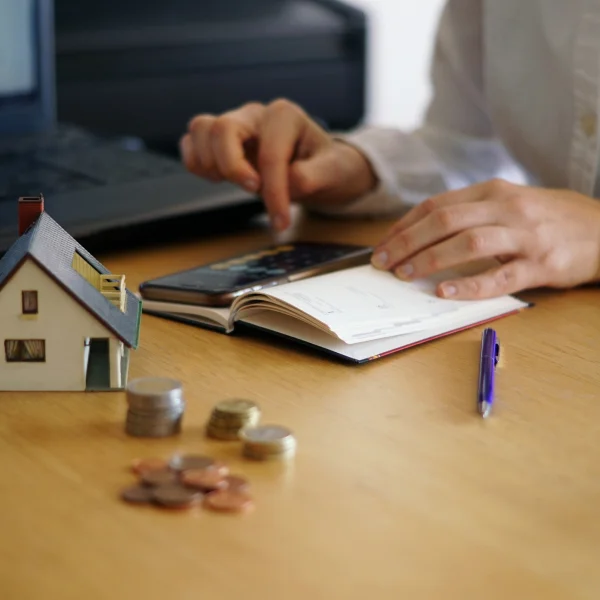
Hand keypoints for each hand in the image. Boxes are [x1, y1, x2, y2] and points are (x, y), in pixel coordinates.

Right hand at [179, 99, 377, 230]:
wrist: (319, 166)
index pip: (270, 154)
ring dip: (212, 164)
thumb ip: (315, 175)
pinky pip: (191, 142)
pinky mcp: (219, 139)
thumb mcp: (334, 171)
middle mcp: (255, 114)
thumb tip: (292, 181)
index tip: (280, 220)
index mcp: (285, 116)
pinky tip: (220, 178)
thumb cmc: (325, 166)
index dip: (273, 192)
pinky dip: (197, 163)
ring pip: (200, 130)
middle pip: (222, 129)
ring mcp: (235, 123)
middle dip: (233, 168)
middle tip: (253, 191)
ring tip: (239, 182)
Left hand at [371, 179, 599, 298]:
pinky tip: (445, 292)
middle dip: (406, 243)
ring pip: (468, 242)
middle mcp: (505, 207)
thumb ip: (470, 213)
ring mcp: (524, 235)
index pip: (436, 205)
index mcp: (492, 191)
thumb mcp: (508, 203)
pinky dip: (470, 284)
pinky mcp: (541, 264)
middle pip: (444, 221)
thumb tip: (422, 234)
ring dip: (430, 259)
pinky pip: (500, 275)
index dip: (404, 226)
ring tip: (405, 275)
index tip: (383, 244)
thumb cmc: (547, 218)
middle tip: (383, 262)